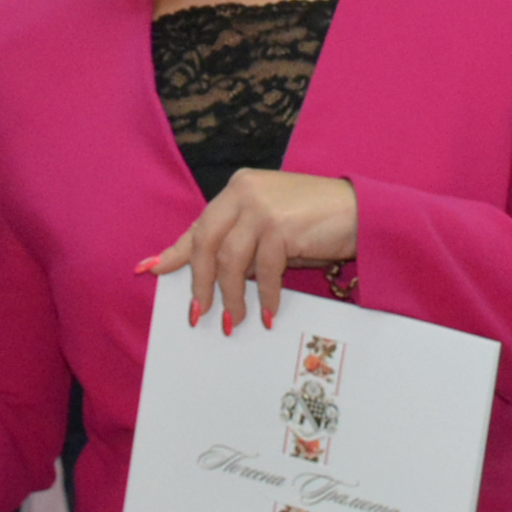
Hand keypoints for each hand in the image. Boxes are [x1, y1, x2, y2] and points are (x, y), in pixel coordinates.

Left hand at [139, 168, 357, 329]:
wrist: (362, 211)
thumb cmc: (317, 221)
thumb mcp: (270, 226)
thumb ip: (241, 240)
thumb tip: (210, 277)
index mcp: (237, 189)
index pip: (199, 225)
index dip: (175, 251)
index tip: (149, 270)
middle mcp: (243, 192)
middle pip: (206, 243)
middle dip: (200, 283)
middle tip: (198, 314)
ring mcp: (261, 207)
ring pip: (230, 260)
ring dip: (230, 297)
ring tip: (233, 321)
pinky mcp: (280, 225)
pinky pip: (263, 270)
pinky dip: (264, 296)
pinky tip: (267, 314)